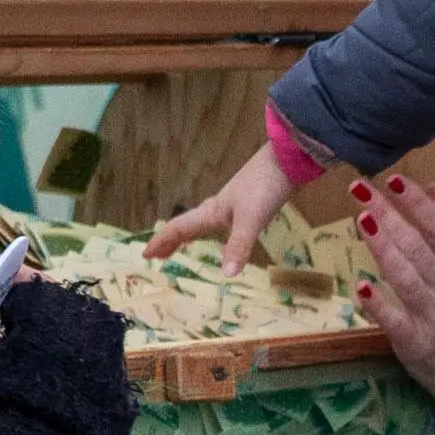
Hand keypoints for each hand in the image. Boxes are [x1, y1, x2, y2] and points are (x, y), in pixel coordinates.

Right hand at [147, 141, 298, 273]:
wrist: (288, 159)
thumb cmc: (264, 187)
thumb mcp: (251, 219)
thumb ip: (239, 246)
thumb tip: (226, 275)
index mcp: (213, 212)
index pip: (179, 228)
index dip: (162, 242)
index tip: (146, 254)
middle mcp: (218, 208)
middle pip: (187, 225)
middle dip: (171, 240)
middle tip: (159, 255)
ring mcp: (233, 204)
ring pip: (203, 222)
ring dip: (189, 234)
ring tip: (182, 245)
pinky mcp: (248, 202)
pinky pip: (220, 221)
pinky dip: (212, 230)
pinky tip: (223, 232)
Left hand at [349, 173, 434, 413]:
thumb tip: (431, 186)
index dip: (416, 203)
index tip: (392, 180)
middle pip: (416, 246)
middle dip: (387, 215)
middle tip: (359, 189)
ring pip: (405, 276)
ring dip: (382, 247)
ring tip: (360, 221)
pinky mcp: (417, 343)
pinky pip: (394, 320)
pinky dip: (378, 303)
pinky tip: (361, 285)